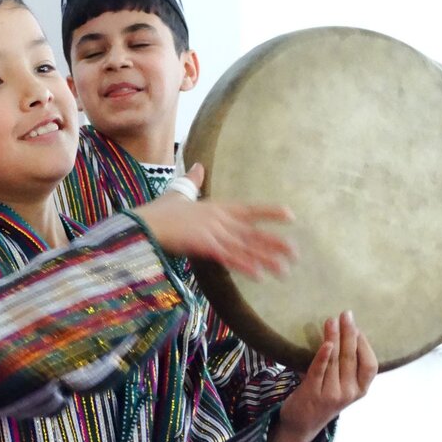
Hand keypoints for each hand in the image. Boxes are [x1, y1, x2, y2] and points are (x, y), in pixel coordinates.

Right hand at [133, 163, 296, 279]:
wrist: (145, 222)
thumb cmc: (159, 211)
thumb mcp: (178, 193)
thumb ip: (192, 182)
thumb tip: (198, 165)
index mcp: (217, 207)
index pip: (249, 209)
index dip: (270, 212)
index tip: (291, 216)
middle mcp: (220, 219)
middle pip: (253, 233)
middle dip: (274, 243)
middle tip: (296, 254)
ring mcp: (214, 232)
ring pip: (246, 248)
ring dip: (266, 260)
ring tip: (285, 270)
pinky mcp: (205, 246)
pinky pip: (229, 258)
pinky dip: (245, 266)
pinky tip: (259, 275)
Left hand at [268, 311, 377, 441]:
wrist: (302, 422)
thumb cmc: (323, 395)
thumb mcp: (341, 383)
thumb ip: (345, 364)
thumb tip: (344, 329)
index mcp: (360, 389)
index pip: (370, 365)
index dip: (364, 344)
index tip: (357, 326)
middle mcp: (349, 393)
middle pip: (352, 358)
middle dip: (349, 334)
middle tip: (346, 314)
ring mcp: (332, 394)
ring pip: (336, 361)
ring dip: (334, 337)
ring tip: (331, 320)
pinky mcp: (313, 392)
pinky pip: (319, 371)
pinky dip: (323, 356)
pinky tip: (326, 343)